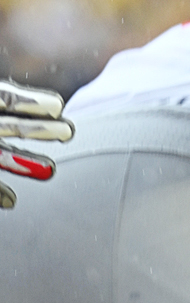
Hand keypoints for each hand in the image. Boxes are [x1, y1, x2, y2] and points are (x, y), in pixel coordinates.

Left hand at [0, 78, 73, 207]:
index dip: (31, 103)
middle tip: (69, 134)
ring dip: (27, 163)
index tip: (56, 108)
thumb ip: (4, 102)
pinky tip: (12, 202)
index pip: (7, 100)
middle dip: (41, 131)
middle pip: (14, 127)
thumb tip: (32, 104)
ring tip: (51, 172)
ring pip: (4, 156)